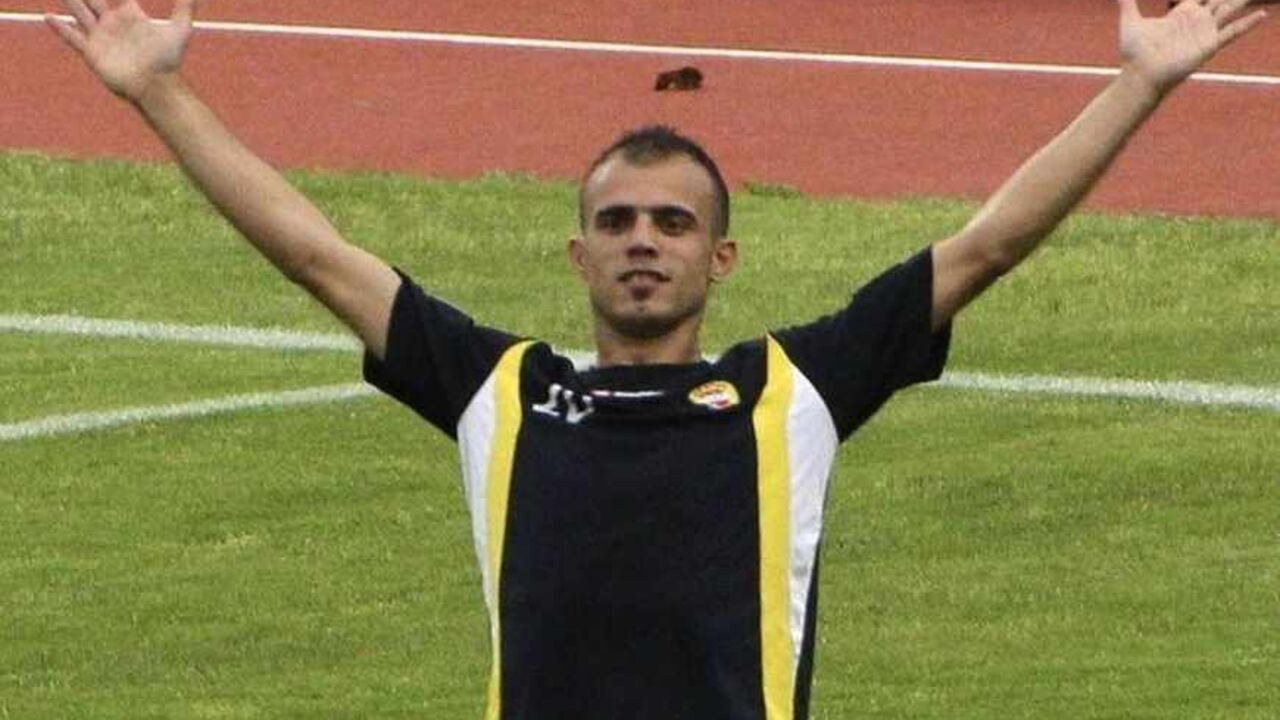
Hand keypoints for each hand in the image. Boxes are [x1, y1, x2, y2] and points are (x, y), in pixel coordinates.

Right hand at [45, 0, 197, 102]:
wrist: (155, 84)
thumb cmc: (169, 59)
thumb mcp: (180, 29)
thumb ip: (186, 6)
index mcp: (131, 15)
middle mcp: (113, 23)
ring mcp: (100, 36)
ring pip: (79, 11)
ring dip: (70, 1)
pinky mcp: (91, 51)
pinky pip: (72, 37)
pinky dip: (59, 27)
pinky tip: (48, 16)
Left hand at [1118, 0, 1266, 94]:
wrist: (1140, 74)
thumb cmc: (1134, 52)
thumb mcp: (1130, 20)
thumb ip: (1127, 3)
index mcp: (1179, 13)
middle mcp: (1195, 21)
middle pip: (1217, 0)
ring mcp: (1204, 32)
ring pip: (1229, 11)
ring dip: (1240, 1)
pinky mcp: (1209, 44)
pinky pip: (1233, 32)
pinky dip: (1248, 23)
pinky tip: (1262, 14)